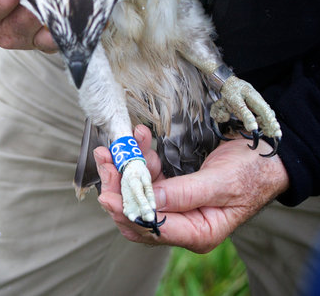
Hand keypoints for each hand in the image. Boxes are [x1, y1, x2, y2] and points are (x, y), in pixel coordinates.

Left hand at [95, 125, 288, 252]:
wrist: (265, 155)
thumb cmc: (250, 173)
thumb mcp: (220, 183)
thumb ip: (185, 194)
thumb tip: (148, 201)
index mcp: (198, 232)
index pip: (154, 229)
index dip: (128, 212)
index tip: (108, 193)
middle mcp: (183, 223)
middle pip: (139, 212)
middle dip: (119, 186)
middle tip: (106, 160)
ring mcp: (176, 205)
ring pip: (139, 192)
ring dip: (127, 167)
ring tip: (119, 144)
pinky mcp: (173, 188)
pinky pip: (150, 176)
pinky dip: (142, 158)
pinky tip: (140, 139)